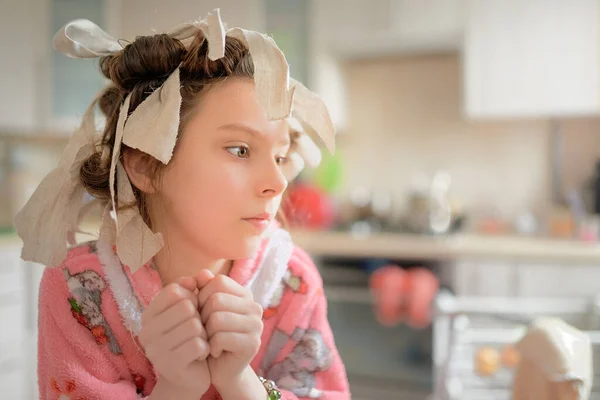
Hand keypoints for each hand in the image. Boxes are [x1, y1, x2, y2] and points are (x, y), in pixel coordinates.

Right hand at [138, 276, 210, 395]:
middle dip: (200, 317)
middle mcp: (146, 331)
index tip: (193, 310)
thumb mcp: (191, 310)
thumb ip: (193, 290)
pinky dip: (206, 348)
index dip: (192, 297)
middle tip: (198, 330)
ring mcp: (154, 350)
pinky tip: (200, 355)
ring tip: (199, 341)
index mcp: (148, 314)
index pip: (174, 290)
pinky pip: (199, 345)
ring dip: (204, 333)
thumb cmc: (191, 336)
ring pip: (194, 325)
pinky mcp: (169, 366)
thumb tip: (200, 275)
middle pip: (186, 307)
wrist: (190, 374)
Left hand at [196, 270, 263, 390]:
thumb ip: (203, 290)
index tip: (200, 312)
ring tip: (209, 340)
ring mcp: (256, 325)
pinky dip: (211, 346)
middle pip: (216, 299)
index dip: (201, 295)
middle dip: (202, 316)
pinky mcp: (252, 344)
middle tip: (204, 330)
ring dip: (206, 333)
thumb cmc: (210, 336)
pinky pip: (221, 338)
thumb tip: (202, 273)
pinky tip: (215, 351)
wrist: (220, 369)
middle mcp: (254, 307)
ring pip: (217, 318)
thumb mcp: (204, 310)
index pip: (218, 281)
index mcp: (244, 294)